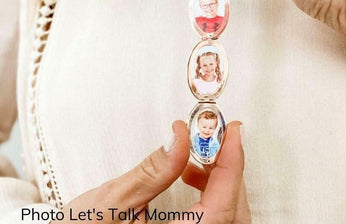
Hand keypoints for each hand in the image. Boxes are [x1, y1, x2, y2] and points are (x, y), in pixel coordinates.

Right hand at [53, 121, 248, 223]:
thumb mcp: (111, 203)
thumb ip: (151, 172)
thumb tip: (181, 137)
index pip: (223, 203)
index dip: (233, 162)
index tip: (233, 131)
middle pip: (232, 211)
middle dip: (228, 169)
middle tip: (216, 136)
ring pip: (225, 216)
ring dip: (219, 181)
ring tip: (196, 155)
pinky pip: (211, 219)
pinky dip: (209, 193)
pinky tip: (188, 175)